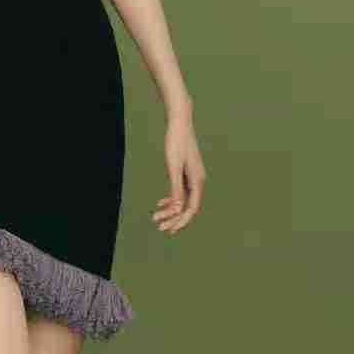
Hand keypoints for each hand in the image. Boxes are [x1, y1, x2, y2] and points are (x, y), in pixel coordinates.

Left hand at [151, 110, 205, 235]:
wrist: (179, 123)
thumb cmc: (176, 143)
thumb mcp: (173, 168)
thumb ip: (175, 189)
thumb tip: (176, 209)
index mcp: (197, 182)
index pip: (191, 209)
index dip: (180, 222)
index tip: (168, 230)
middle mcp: (197, 181)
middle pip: (187, 207)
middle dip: (173, 219)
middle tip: (159, 228)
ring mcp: (192, 177)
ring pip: (182, 200)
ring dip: (170, 211)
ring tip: (155, 218)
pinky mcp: (186, 172)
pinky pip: (180, 192)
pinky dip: (170, 199)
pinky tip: (160, 204)